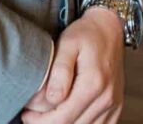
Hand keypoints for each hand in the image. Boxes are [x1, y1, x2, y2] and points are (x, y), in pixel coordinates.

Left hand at [21, 8, 125, 123]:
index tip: (27, 114)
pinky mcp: (115, 107)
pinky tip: (69, 115)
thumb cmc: (87, 34)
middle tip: (33, 114)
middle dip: (48, 123)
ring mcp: (113, 105)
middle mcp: (106, 98)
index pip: (62, 119)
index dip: (40, 122)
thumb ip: (60, 70)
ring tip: (49, 113)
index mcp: (94, 84)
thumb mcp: (68, 43)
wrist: (110, 29)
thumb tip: (52, 98)